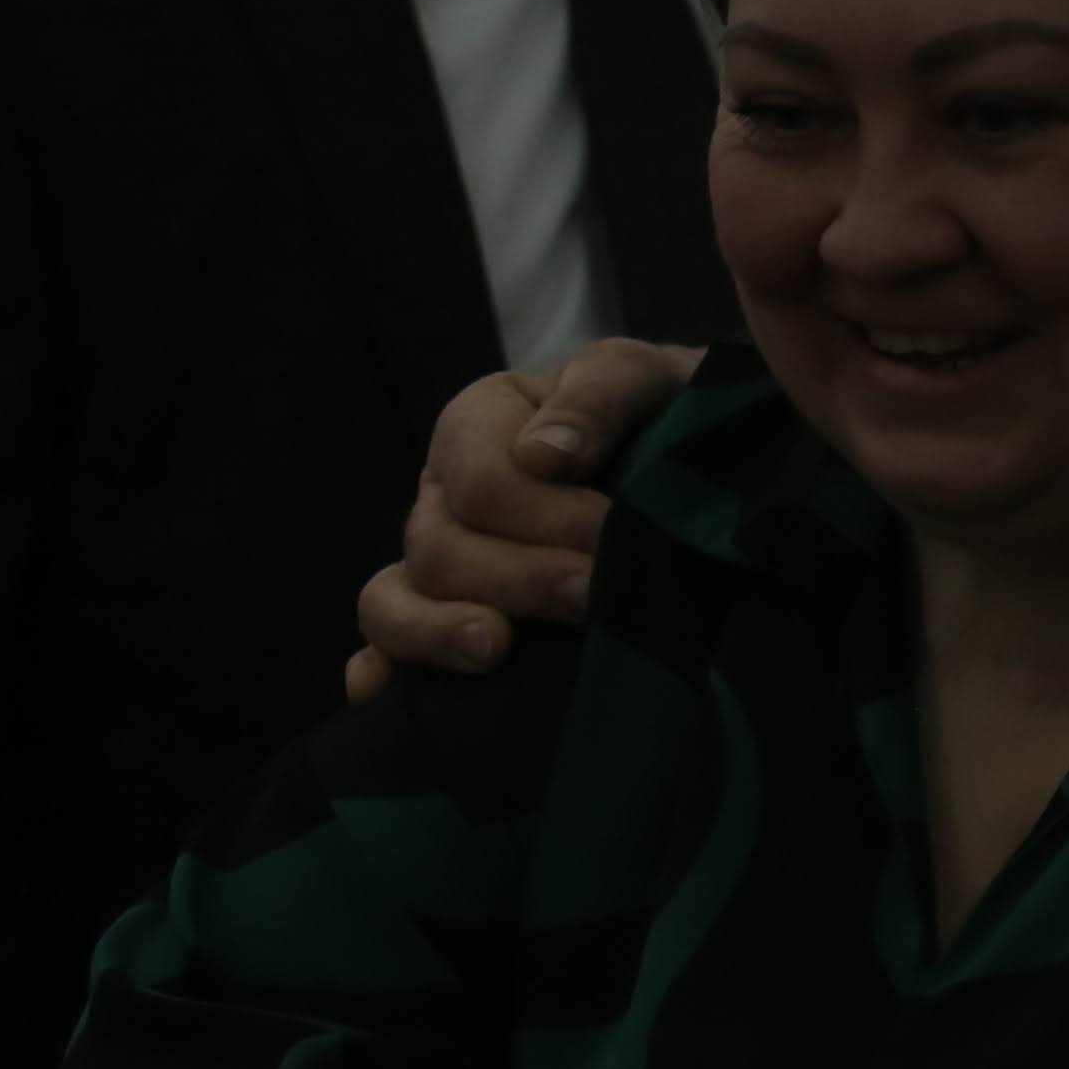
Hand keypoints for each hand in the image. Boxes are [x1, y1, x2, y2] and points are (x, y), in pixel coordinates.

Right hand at [341, 337, 703, 700]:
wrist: (692, 465)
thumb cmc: (662, 415)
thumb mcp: (646, 378)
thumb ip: (600, 392)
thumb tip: (543, 455)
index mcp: (478, 423)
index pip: (481, 482)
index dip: (545, 517)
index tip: (612, 536)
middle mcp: (444, 492)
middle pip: (440, 548)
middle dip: (517, 578)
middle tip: (593, 596)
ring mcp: (438, 558)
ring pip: (395, 599)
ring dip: (439, 631)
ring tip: (494, 647)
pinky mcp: (447, 614)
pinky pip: (388, 642)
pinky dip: (376, 666)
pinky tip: (378, 691)